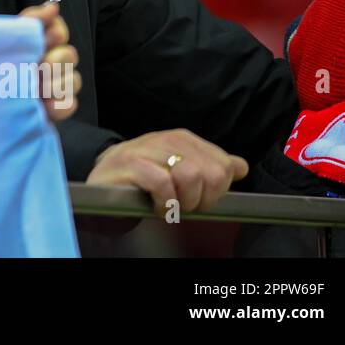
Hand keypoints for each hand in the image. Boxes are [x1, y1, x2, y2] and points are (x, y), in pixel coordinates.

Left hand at [19, 1, 79, 121]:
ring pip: (75, 79)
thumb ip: (28, 22)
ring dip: (57, 84)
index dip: (57, 33)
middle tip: (39, 68)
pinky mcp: (54, 109)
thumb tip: (53, 7)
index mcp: (35, 44)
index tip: (45, 39)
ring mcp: (53, 87)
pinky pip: (71, 104)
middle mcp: (48, 63)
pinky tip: (45, 106)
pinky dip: (60, 105)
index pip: (58, 31)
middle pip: (71, 55)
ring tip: (38, 89)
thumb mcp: (1, 42)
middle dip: (56, 60)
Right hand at [86, 129, 249, 213]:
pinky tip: (156, 205)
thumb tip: (241, 166)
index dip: (217, 191)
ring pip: (191, 176)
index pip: (225, 166)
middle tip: (183, 204)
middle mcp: (168, 139)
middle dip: (203, 198)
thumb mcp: (180, 169)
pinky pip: (163, 184)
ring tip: (169, 204)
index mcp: (184, 139)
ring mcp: (149, 149)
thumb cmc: (145, 176)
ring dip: (183, 201)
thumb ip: (211, 167)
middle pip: (214, 173)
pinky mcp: (131, 164)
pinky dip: (164, 202)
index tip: (198, 197)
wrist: (103, 176)